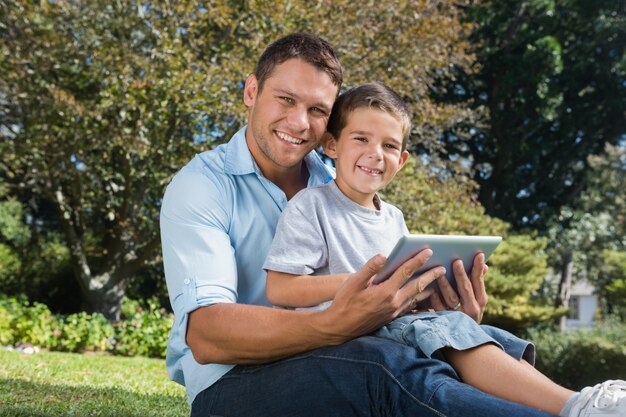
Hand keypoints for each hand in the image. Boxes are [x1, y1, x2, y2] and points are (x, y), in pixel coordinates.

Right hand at [321, 249, 445, 338]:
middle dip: (431, 276)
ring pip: (416, 298)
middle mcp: (393, 302)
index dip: (417, 260)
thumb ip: (370, 268)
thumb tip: (384, 256)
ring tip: (438, 281)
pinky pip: (411, 307)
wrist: (340, 327)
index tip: (428, 251)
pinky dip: (420, 301)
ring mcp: (394, 312)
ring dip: (428, 288)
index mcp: (385, 292)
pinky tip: (423, 298)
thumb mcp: (353, 282)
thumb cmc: (344, 303)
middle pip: (417, 286)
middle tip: (443, 268)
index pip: (405, 272)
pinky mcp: (392, 318)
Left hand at [427, 253, 488, 322]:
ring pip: (451, 298)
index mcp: (480, 300)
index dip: (478, 268)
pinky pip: (438, 308)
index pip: (479, 281)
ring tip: (440, 272)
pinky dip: (434, 297)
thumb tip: (485, 266)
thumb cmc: (468, 311)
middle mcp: (472, 309)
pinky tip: (429, 288)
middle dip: (461, 274)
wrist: (462, 340)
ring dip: (446, 284)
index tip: (478, 255)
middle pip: (466, 289)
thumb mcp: (477, 299)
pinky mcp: (444, 320)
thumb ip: (478, 282)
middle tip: (456, 260)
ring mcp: (458, 315)